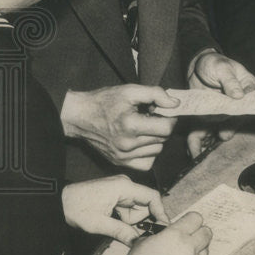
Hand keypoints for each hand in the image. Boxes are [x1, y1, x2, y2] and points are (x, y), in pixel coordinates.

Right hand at [60, 85, 179, 171]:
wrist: (79, 116)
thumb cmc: (104, 102)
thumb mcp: (130, 90)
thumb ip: (155, 94)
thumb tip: (176, 103)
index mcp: (131, 125)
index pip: (167, 128)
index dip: (170, 118)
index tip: (163, 112)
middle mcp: (127, 144)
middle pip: (163, 139)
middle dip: (161, 126)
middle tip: (150, 117)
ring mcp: (123, 156)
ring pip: (157, 151)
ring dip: (155, 139)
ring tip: (143, 128)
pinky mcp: (119, 163)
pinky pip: (147, 163)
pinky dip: (148, 153)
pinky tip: (140, 141)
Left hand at [61, 174, 168, 244]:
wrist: (57, 202)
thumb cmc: (76, 209)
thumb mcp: (98, 224)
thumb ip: (121, 232)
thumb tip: (138, 243)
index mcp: (124, 187)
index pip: (152, 197)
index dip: (160, 212)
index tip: (163, 227)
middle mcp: (125, 185)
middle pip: (145, 204)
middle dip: (139, 220)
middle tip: (130, 233)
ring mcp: (120, 188)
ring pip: (136, 208)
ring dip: (129, 220)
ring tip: (112, 226)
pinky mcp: (115, 194)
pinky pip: (128, 207)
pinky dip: (124, 218)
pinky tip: (112, 223)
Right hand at [123, 212, 211, 254]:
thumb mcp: (143, 241)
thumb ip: (160, 232)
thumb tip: (167, 228)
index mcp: (176, 235)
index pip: (196, 218)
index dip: (191, 221)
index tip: (187, 224)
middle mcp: (189, 248)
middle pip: (207, 233)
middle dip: (199, 233)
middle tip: (190, 238)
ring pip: (205, 251)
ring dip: (197, 251)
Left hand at [187, 52, 254, 156]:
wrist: (198, 67)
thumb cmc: (215, 63)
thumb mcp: (222, 68)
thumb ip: (230, 81)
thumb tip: (239, 95)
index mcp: (248, 90)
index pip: (251, 104)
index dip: (244, 114)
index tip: (237, 120)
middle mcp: (238, 105)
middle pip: (236, 120)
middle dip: (228, 130)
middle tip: (222, 136)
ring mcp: (225, 112)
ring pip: (222, 128)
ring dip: (213, 140)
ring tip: (203, 151)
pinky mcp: (211, 117)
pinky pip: (207, 130)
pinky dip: (200, 141)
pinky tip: (194, 150)